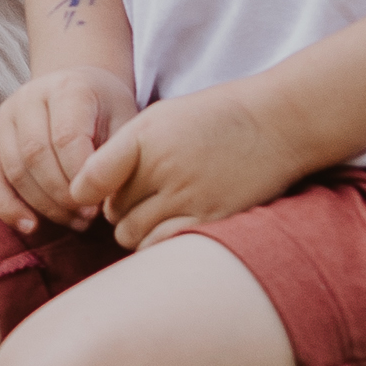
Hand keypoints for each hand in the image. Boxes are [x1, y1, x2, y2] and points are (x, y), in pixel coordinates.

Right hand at [0, 60, 134, 229]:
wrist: (78, 89)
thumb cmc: (105, 111)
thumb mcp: (124, 122)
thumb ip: (116, 154)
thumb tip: (104, 198)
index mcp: (66, 87)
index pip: (66, 137)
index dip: (79, 176)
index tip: (98, 203)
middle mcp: (28, 97)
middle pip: (35, 155)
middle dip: (61, 195)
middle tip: (87, 218)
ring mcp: (4, 116)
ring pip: (14, 170)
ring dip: (43, 205)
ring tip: (74, 222)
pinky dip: (6, 206)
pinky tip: (31, 226)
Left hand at [92, 81, 309, 246]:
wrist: (278, 122)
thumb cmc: (214, 119)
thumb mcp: (161, 118)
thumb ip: (121, 153)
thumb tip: (86, 193)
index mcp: (145, 138)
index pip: (89, 180)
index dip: (87, 191)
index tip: (95, 192)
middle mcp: (163, 168)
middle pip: (112, 213)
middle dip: (120, 209)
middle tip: (144, 196)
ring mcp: (189, 197)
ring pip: (132, 236)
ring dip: (139, 229)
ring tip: (161, 209)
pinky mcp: (212, 220)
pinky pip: (162, 247)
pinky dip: (159, 242)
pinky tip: (174, 224)